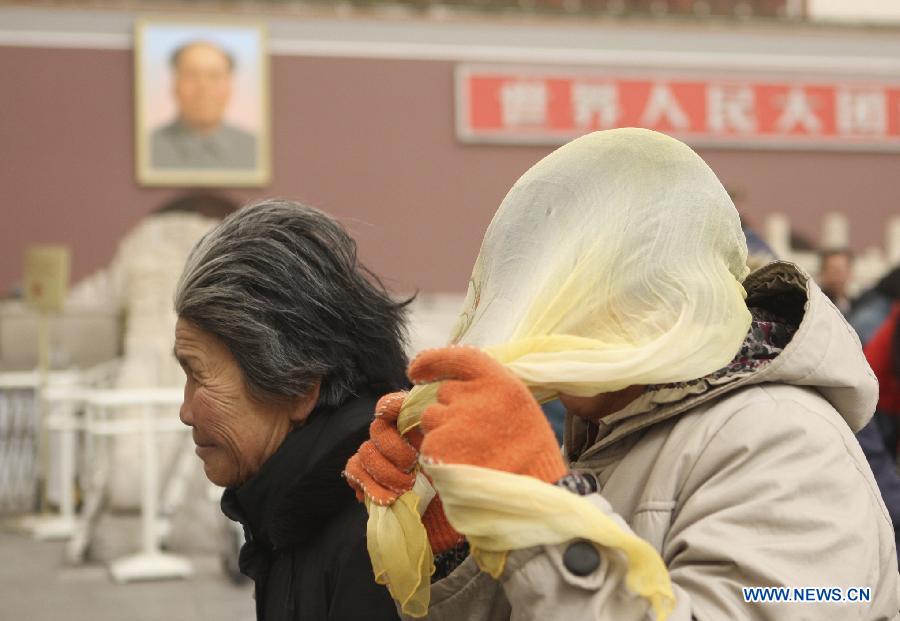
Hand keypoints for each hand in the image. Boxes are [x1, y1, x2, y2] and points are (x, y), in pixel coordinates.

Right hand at [344, 392, 462, 552]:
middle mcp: (398, 441)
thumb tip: (425, 418)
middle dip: (393, 450)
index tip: (394, 414)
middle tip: (412, 470)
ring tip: (404, 491)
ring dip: (383, 472)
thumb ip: (442, 437)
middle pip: (378, 429)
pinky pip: (354, 471)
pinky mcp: (369, 482)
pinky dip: (368, 485)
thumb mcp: (459, 458)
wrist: (456, 522)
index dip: (391, 406)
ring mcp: (381, 462)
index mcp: (418, 429)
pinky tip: (386, 499)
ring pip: (365, 452)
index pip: (394, 405)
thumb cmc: (463, 486)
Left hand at [408, 346, 567, 483]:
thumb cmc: (529, 453)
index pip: (458, 357)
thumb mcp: (519, 407)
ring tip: (472, 454)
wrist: (531, 497)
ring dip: (444, 434)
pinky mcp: (437, 449)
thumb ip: (487, 389)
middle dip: (452, 410)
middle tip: (476, 435)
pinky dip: (440, 457)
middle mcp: (474, 397)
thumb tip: (451, 383)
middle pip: (444, 394)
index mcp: (499, 382)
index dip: (433, 361)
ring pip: (433, 421)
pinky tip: (463, 467)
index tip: (417, 370)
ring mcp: (453, 422)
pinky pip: (428, 447)